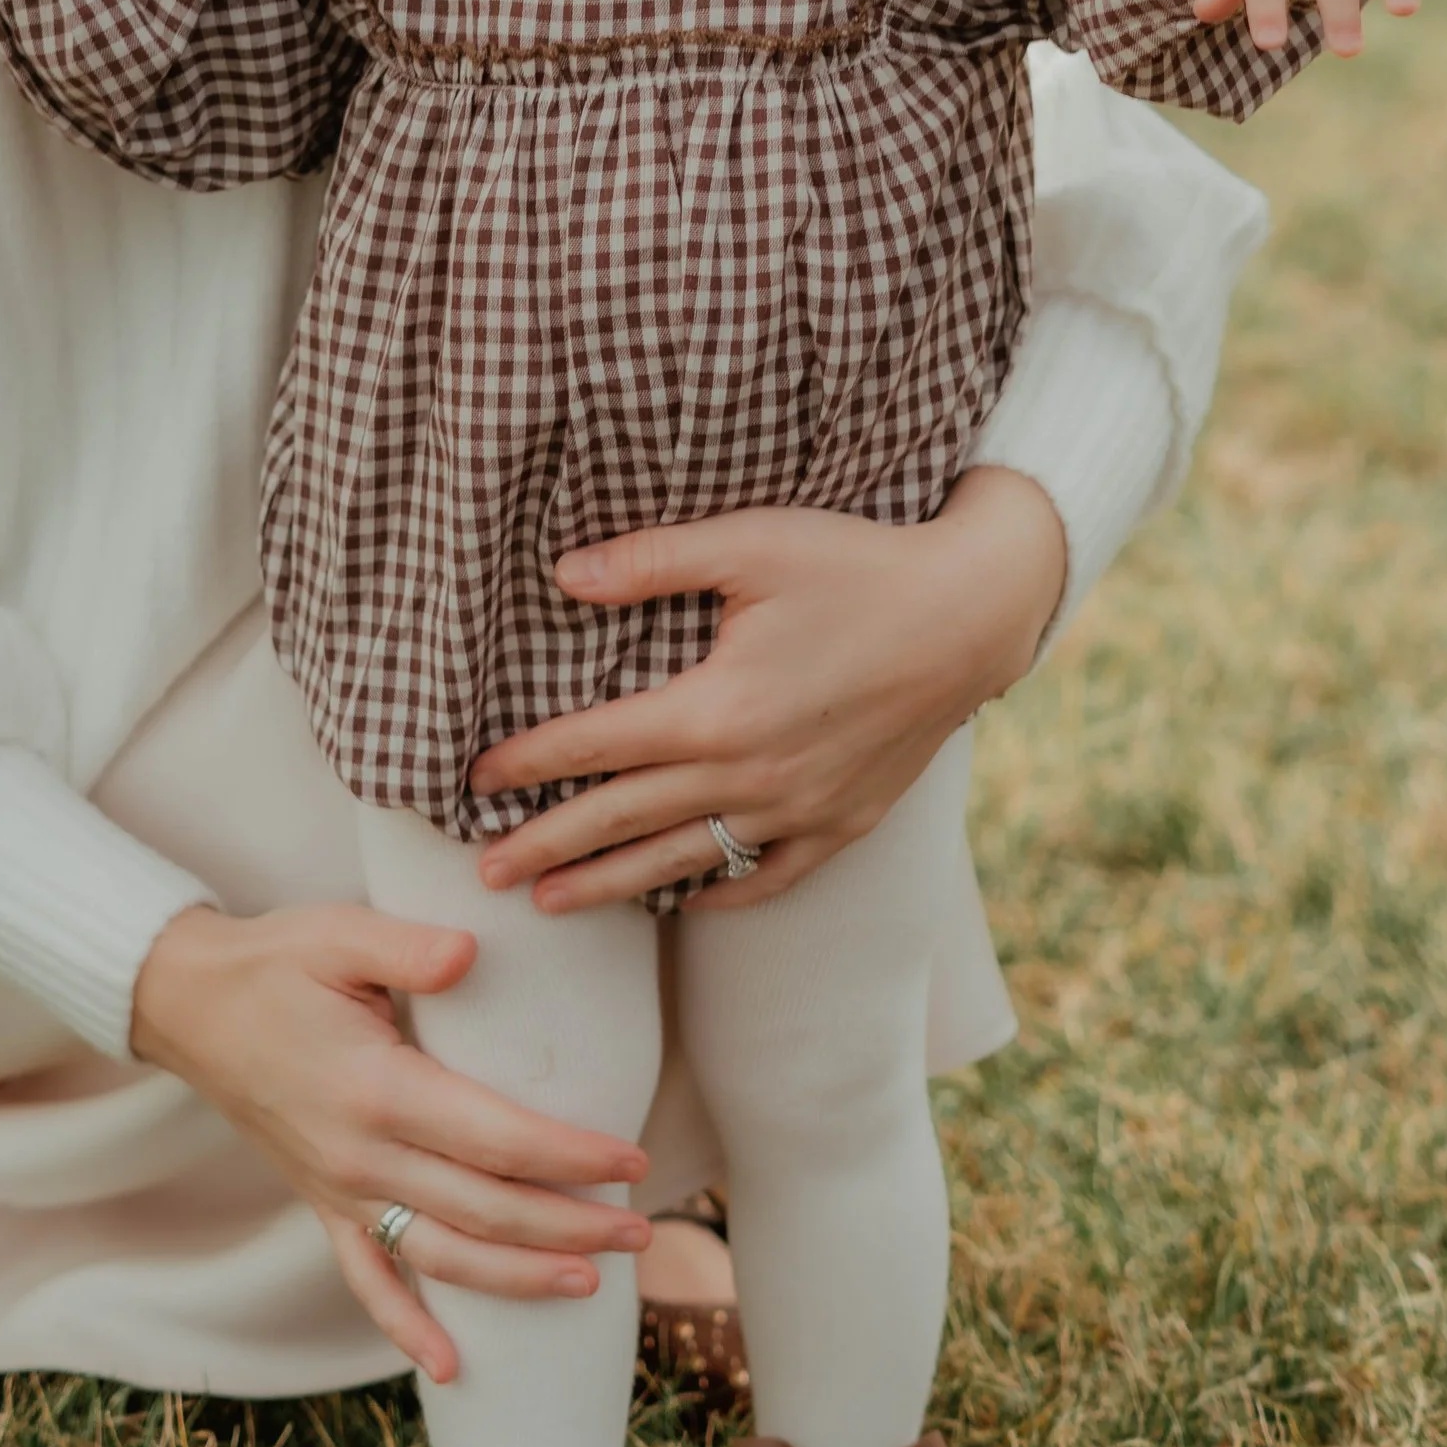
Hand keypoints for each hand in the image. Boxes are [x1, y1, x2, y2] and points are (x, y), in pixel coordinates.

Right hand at [127, 901, 650, 1383]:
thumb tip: (471, 954)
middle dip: (571, 1228)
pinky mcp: (322, 1204)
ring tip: (591, 1285)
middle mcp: (361, 1157)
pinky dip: (406, 1328)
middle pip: (486, 1211)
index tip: (632, 1160)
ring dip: (519, 1280)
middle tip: (642, 1232)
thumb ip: (406, 947)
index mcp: (376, 1090)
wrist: (187, 1006)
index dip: (569, 1156)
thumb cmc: (273, 963)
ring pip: (443, 1258)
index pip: (496, 1140)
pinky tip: (452, 1366)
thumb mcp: (336, 935)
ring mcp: (340, 1191)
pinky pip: (368, 1280)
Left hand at [464, 464, 1067, 914]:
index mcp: (716, 710)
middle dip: (548, 847)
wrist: (973, 613)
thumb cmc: (857, 565)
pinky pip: (769, 877)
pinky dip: (720, 890)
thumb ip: (651, 560)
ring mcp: (800, 810)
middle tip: (483, 874)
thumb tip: (564, 574)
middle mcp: (750, 775)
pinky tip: (683, 900)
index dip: (528, 763)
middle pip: (624, 820)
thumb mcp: (750, 542)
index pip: (596, 746)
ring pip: (685, 860)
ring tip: (553, 904)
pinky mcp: (845, 823)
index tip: (473, 781)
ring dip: (612, 885)